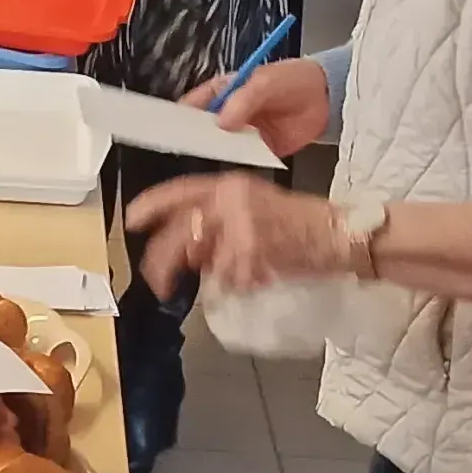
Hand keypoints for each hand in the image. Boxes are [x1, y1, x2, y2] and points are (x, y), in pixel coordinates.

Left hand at [129, 172, 351, 297]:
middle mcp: (230, 201)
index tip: (131, 221)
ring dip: (209, 278)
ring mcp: (240, 226)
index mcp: (229, 186)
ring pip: (200, 261)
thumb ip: (216, 223)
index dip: (150, 206)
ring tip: (227, 281)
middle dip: (162, 263)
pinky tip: (256, 279)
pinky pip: (227, 279)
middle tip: (158, 284)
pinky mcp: (252, 252)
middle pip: (178, 233)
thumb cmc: (300, 223)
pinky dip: (236, 285)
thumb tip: (186, 249)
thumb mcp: (252, 209)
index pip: (178, 192)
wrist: (340, 234)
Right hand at [180, 54, 332, 160]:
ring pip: (220, 148)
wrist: (328, 99)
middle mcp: (227, 115)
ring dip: (216, 154)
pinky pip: (242, 161)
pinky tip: (233, 168)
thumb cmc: (293, 80)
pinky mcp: (257, 152)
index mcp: (222, 93)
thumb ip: (244, 99)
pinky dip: (238, 165)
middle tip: (191, 148)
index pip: (192, 105)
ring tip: (211, 159)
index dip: (179, 117)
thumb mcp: (266, 82)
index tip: (171, 129)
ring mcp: (242, 135)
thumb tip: (222, 122)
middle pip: (202, 131)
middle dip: (195, 140)